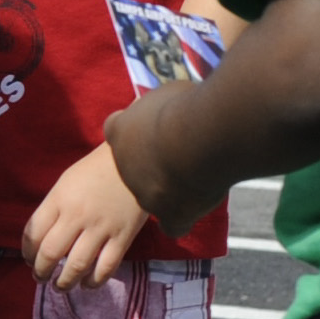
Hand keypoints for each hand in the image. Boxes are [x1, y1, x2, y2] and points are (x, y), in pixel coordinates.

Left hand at [24, 142, 149, 289]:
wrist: (136, 161)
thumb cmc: (97, 169)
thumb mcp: (67, 181)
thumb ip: (55, 207)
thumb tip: (44, 237)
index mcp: (59, 199)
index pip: (33, 232)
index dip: (26, 251)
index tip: (28, 258)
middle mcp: (76, 216)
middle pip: (50, 253)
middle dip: (41, 271)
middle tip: (40, 277)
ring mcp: (100, 228)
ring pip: (76, 265)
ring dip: (64, 282)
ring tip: (60, 286)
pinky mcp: (122, 237)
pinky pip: (105, 267)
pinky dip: (94, 281)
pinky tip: (87, 284)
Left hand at [99, 88, 220, 244]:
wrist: (198, 139)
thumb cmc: (184, 108)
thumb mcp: (168, 94)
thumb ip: (164, 105)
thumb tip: (174, 102)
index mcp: (120, 131)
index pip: (119, 132)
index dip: (139, 132)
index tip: (159, 128)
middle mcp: (124, 165)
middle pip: (136, 168)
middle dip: (156, 163)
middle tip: (186, 153)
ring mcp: (144, 193)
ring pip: (153, 197)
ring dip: (171, 190)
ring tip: (201, 175)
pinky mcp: (168, 215)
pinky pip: (173, 224)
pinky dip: (184, 219)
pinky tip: (199, 206)